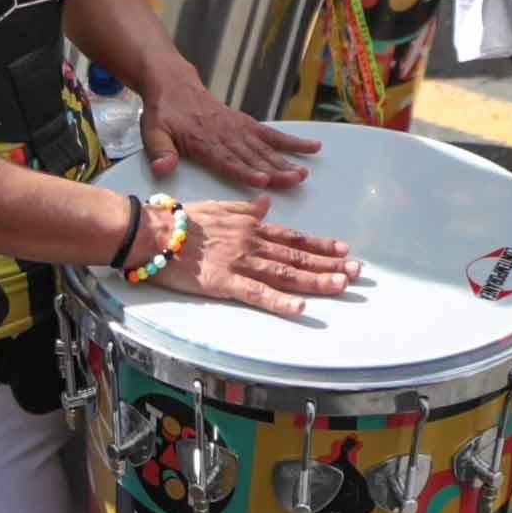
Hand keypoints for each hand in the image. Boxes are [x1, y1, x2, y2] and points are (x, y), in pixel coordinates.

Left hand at [137, 64, 314, 190]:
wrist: (173, 84)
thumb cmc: (164, 113)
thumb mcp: (153, 131)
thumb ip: (160, 151)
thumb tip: (163, 170)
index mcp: (203, 141)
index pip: (227, 159)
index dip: (245, 170)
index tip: (263, 180)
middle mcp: (225, 135)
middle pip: (253, 156)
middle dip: (274, 169)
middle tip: (294, 179)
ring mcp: (238, 128)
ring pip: (265, 147)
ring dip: (285, 160)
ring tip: (303, 173)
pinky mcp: (246, 123)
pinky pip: (271, 133)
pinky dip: (291, 141)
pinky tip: (311, 147)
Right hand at [147, 197, 360, 316]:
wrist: (154, 232)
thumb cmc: (181, 220)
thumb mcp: (218, 207)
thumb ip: (245, 208)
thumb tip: (267, 203)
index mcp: (251, 227)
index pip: (293, 237)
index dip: (321, 245)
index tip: (344, 250)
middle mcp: (251, 243)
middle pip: (297, 257)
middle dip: (329, 265)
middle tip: (358, 272)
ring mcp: (240, 262)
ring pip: (285, 273)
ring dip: (315, 281)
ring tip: (341, 285)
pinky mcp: (224, 282)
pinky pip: (256, 293)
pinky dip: (279, 302)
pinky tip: (299, 308)